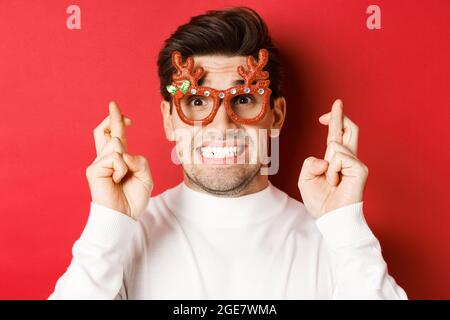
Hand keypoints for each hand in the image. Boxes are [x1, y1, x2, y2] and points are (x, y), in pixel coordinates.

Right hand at [85, 101, 152, 219]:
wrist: (124, 216)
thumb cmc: (133, 198)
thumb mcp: (145, 176)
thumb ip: (139, 160)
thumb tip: (123, 153)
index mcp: (118, 160)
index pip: (115, 136)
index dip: (118, 123)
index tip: (127, 117)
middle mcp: (106, 159)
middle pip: (103, 132)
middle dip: (111, 117)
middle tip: (114, 104)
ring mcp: (99, 163)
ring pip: (115, 144)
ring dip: (126, 160)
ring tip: (122, 177)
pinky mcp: (94, 170)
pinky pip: (114, 158)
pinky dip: (121, 168)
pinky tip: (117, 180)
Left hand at [298, 99, 368, 217]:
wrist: (330, 218)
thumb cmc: (320, 201)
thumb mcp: (305, 179)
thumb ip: (310, 163)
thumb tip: (326, 157)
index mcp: (335, 159)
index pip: (337, 135)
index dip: (334, 120)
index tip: (328, 112)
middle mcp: (348, 158)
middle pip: (350, 129)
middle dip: (341, 115)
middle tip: (337, 102)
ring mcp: (356, 163)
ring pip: (336, 145)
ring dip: (326, 166)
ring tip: (331, 182)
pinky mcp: (360, 169)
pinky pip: (339, 157)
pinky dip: (332, 170)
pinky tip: (336, 182)